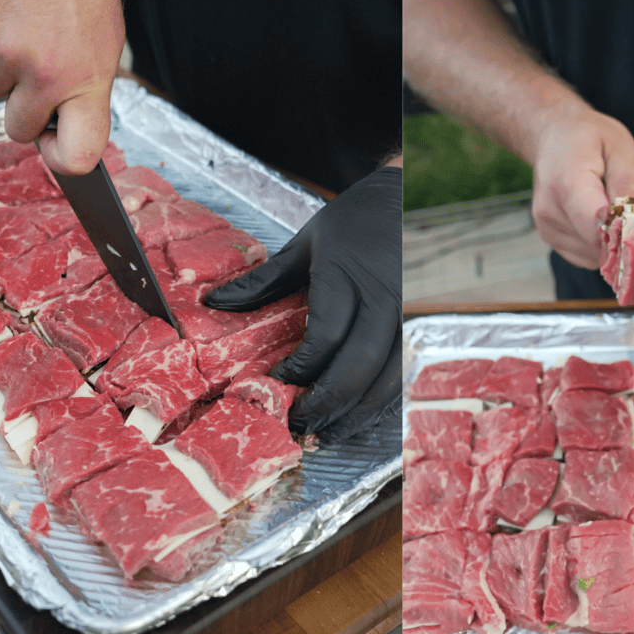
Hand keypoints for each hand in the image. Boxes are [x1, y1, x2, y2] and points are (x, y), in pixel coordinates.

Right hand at [0, 0, 123, 174]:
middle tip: (34, 75)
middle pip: (19, 129)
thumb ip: (84, 91)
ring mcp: (8, 56)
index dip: (63, 161)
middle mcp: (48, 76)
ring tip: (24, 29)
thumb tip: (65, 131)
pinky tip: (5, 12)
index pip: (79, 153)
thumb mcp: (103, 46)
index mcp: (89, 82)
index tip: (55, 148)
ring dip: (1, 68)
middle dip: (22, 110)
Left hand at [205, 167, 401, 438]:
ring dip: (355, 415)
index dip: (299, 370)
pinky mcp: (419, 330)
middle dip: (326, 403)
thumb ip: (263, 280)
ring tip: (324, 433)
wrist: (409, 200)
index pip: (325, 337)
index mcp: (349, 276)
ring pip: (387, 381)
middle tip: (296, 424)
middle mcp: (384, 300)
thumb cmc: (354, 221)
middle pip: (358, 367)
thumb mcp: (305, 242)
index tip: (273, 383)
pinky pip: (402, 377)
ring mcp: (407, 318)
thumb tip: (214, 304)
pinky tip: (356, 418)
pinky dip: (379, 405)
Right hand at [531, 108, 633, 268]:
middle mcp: (550, 210)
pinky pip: (584, 255)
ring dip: (611, 243)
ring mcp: (547, 227)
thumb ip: (627, 182)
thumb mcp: (619, 147)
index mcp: (567, 183)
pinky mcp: (549, 237)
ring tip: (616, 215)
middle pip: (596, 245)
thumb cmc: (587, 137)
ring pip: (592, 254)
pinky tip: (602, 222)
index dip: (626, 233)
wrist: (551, 136)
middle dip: (622, 238)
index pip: (598, 227)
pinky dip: (598, 246)